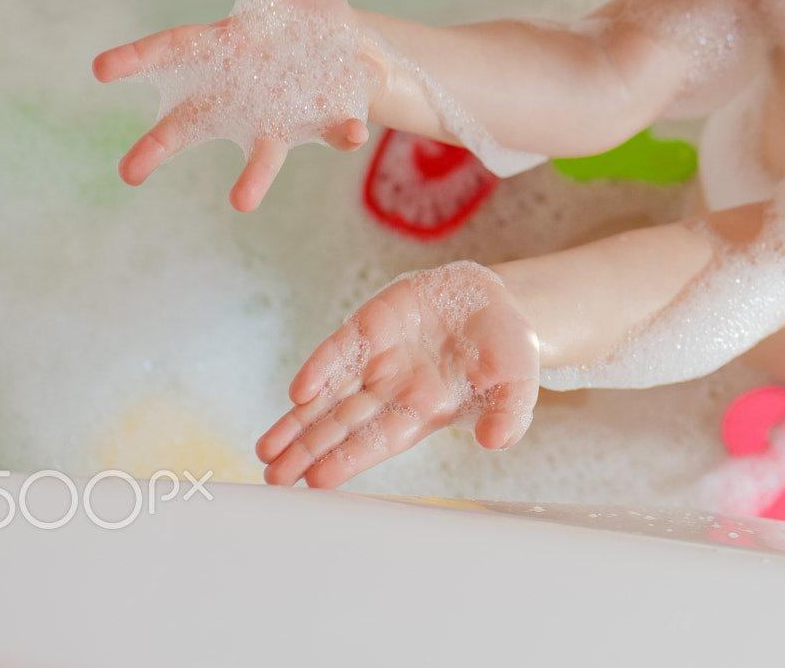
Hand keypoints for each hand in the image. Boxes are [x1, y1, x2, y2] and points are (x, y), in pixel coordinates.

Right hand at [93, 0, 374, 211]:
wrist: (348, 48)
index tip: (101, 69)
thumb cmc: (300, 9)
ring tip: (240, 201)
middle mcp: (246, 92)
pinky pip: (335, 130)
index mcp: (228, 47)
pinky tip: (352, 132)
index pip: (176, 49)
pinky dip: (342, 132)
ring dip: (254, 176)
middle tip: (128, 172)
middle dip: (160, 145)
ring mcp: (285, 114)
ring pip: (263, 152)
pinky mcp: (327, 122)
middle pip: (193, 122)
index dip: (138, 58)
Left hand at [256, 261, 540, 487]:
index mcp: (423, 411)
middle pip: (342, 425)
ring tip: (265, 450)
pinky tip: (298, 392)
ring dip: (297, 421)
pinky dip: (319, 369)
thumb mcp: (518, 383)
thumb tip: (496, 442)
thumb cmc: (509, 350)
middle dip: (308, 451)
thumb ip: (509, 414)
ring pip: (329, 395)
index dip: (347, 460)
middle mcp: (393, 389)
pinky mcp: (371, 323)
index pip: (377, 441)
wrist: (499, 301)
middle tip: (274, 479)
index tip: (317, 483)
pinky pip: (339, 349)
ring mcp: (378, 357)